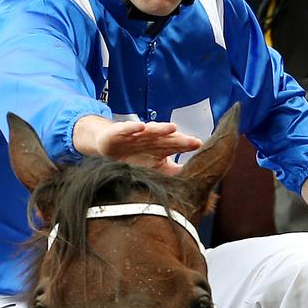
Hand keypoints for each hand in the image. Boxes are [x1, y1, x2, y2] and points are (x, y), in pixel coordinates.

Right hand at [73, 117, 201, 174]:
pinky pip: (127, 129)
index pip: (177, 145)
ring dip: (161, 129)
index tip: (199, 145)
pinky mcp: (120, 132)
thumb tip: (193, 181)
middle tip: (191, 140)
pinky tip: (141, 126)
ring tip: (172, 128)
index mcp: (161, 147)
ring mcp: (136, 134)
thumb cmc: (135, 158)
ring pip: (150, 131)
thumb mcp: (155, 169)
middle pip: (167, 138)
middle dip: (179, 138)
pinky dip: (133, 127)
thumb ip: (172, 172)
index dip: (187, 145)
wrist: (108, 148)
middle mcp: (151, 138)